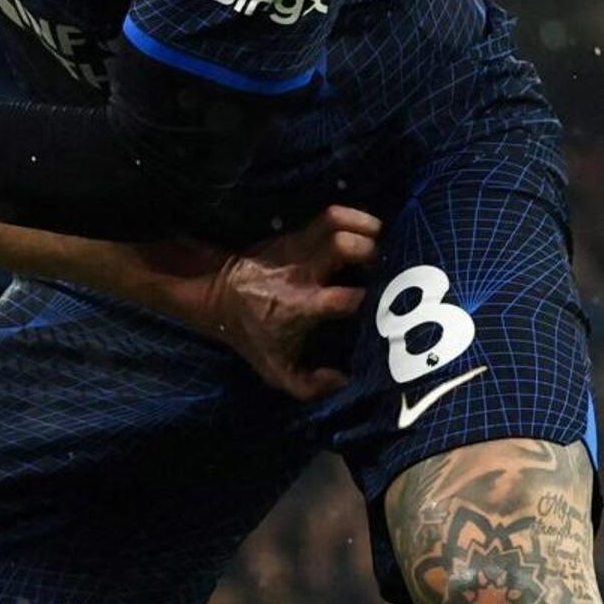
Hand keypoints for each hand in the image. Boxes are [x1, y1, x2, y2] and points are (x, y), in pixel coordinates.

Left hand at [139, 205, 380, 399]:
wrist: (214, 296)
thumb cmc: (250, 334)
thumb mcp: (274, 370)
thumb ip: (309, 386)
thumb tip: (343, 380)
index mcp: (303, 305)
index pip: (347, 298)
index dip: (374, 300)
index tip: (390, 305)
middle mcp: (301, 272)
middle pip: (342, 245)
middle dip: (372, 251)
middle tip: (390, 264)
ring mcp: (296, 248)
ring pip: (335, 221)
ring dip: (366, 226)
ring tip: (385, 240)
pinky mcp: (293, 235)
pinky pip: (328, 217)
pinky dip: (353, 218)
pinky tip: (369, 231)